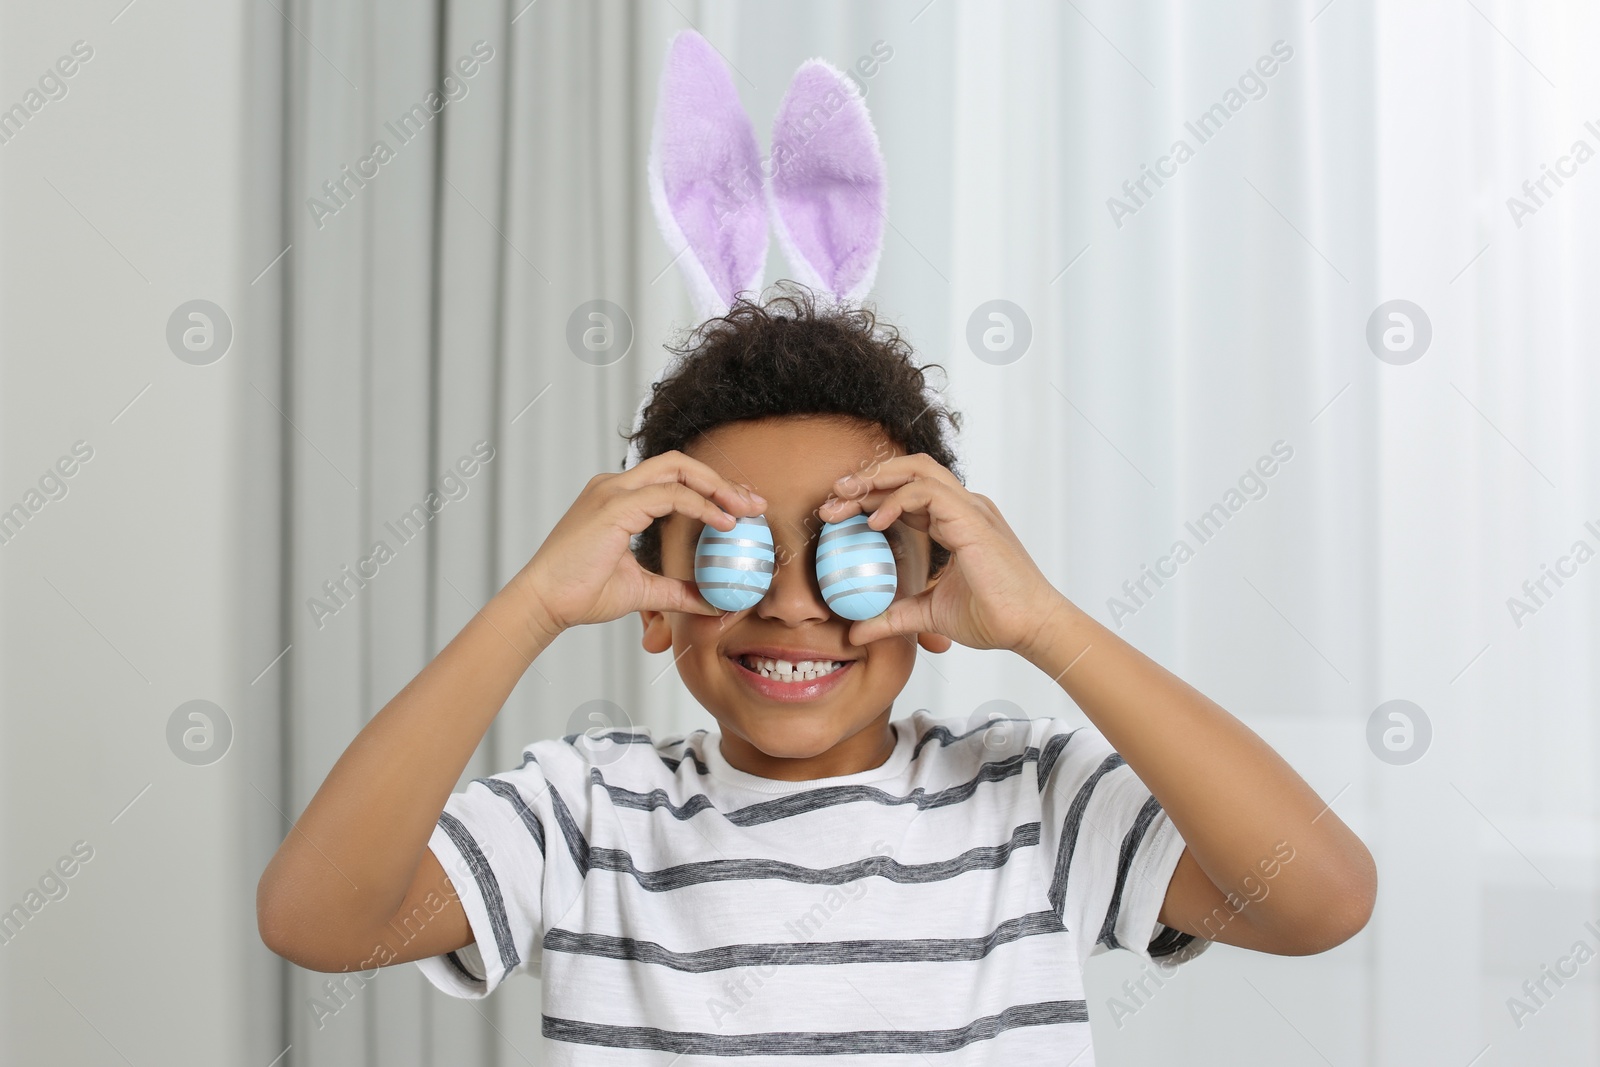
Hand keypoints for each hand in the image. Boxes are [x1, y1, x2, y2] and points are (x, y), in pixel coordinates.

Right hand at [509, 451, 766, 636]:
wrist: (544, 603)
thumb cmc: (579, 593)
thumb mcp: (641, 589)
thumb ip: (677, 591)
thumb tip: (711, 601)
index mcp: (618, 499)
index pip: (673, 478)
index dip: (711, 489)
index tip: (740, 509)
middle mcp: (614, 487)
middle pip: (679, 463)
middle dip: (720, 480)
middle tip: (753, 504)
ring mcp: (612, 492)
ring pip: (677, 468)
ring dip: (717, 487)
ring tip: (744, 510)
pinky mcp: (614, 506)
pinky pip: (669, 494)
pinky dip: (700, 505)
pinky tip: (722, 523)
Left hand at [819, 454, 1066, 654]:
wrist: (1030, 627)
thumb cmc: (994, 617)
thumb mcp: (928, 615)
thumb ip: (892, 617)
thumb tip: (856, 632)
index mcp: (955, 522)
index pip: (905, 495)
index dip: (869, 500)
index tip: (836, 515)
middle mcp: (963, 508)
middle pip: (907, 473)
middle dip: (866, 481)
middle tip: (832, 499)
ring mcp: (970, 509)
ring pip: (917, 470)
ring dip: (876, 481)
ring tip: (845, 500)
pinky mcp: (973, 519)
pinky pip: (928, 492)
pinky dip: (896, 500)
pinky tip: (874, 522)